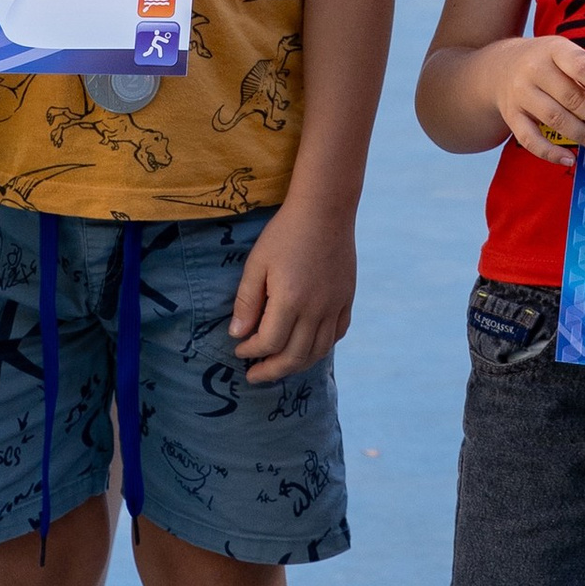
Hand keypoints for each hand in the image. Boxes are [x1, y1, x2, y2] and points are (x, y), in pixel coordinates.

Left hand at [229, 199, 354, 378]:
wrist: (325, 210)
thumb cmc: (285, 233)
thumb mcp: (257, 263)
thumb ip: (247, 301)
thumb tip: (237, 334)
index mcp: (290, 301)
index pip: (268, 342)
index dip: (250, 351)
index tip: (239, 349)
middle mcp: (316, 310)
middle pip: (295, 356)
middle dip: (271, 370)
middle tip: (254, 375)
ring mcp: (335, 306)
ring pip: (318, 351)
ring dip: (296, 365)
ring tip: (279, 367)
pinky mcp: (347, 298)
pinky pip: (337, 333)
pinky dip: (321, 347)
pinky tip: (308, 347)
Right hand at [488, 34, 584, 165]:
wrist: (499, 67)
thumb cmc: (545, 62)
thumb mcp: (563, 53)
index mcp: (554, 49)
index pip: (580, 65)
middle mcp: (534, 70)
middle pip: (571, 97)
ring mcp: (520, 94)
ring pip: (555, 119)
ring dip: (584, 136)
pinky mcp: (511, 116)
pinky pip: (530, 139)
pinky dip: (551, 152)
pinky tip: (570, 159)